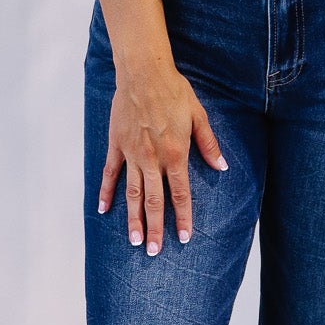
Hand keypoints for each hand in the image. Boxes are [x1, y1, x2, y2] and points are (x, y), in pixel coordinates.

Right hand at [98, 62, 226, 254]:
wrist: (143, 72)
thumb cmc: (174, 91)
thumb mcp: (198, 116)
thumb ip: (208, 144)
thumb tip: (221, 166)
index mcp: (175, 153)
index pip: (180, 194)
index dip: (183, 217)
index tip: (183, 238)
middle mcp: (152, 158)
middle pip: (154, 201)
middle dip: (155, 228)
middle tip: (152, 251)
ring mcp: (132, 153)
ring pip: (133, 193)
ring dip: (133, 218)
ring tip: (133, 240)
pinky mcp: (117, 145)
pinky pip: (110, 173)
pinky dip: (106, 192)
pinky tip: (103, 210)